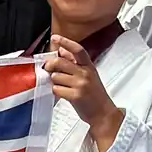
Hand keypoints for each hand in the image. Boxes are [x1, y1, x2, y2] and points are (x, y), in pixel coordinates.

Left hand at [40, 35, 122, 151]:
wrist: (102, 113)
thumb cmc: (94, 95)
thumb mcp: (88, 75)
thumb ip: (75, 62)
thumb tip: (62, 50)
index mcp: (89, 66)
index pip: (78, 50)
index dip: (65, 42)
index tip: (55, 38)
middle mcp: (85, 73)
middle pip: (60, 62)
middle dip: (50, 65)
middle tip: (48, 68)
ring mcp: (81, 84)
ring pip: (56, 76)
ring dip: (54, 81)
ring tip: (63, 86)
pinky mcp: (75, 96)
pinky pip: (56, 89)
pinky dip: (56, 92)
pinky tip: (63, 94)